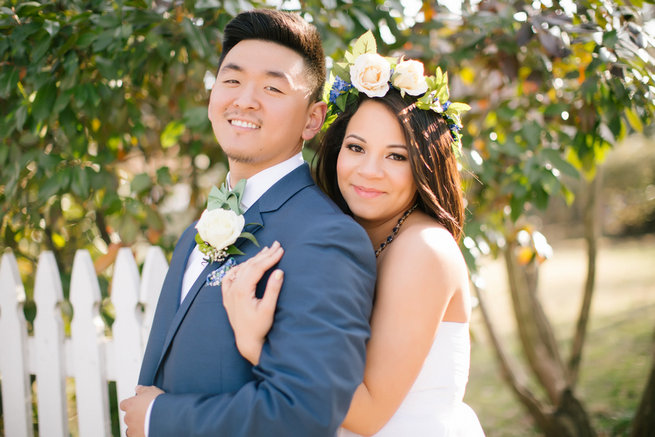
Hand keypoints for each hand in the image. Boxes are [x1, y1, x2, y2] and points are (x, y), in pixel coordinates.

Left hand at [119, 385, 163, 436]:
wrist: (166, 418)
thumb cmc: (159, 403)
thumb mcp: (152, 391)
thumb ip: (142, 390)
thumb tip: (137, 388)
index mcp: (130, 405)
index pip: (124, 404)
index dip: (130, 404)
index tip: (137, 405)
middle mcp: (128, 417)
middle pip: (128, 416)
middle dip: (135, 415)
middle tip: (146, 414)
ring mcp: (132, 428)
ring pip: (130, 427)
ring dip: (136, 425)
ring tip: (147, 423)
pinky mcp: (136, 436)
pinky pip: (135, 435)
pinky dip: (139, 433)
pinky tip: (147, 429)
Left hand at [222, 241, 284, 364]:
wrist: (246, 341)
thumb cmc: (259, 327)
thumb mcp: (268, 309)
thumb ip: (273, 290)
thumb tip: (279, 272)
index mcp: (241, 291)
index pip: (257, 268)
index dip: (270, 258)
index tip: (281, 250)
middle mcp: (232, 289)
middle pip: (249, 266)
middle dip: (264, 255)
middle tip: (277, 245)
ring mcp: (228, 292)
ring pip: (240, 269)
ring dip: (254, 259)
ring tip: (266, 251)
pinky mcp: (228, 296)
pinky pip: (230, 276)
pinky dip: (239, 268)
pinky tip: (245, 265)